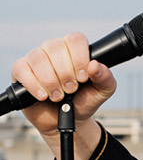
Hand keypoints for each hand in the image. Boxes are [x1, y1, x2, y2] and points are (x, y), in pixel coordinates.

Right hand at [10, 33, 114, 159]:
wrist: (68, 119)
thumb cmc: (84, 100)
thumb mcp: (103, 91)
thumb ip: (105, 78)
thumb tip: (95, 65)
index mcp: (75, 49)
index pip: (75, 39)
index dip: (79, 58)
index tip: (83, 77)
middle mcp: (54, 49)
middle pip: (56, 47)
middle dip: (65, 73)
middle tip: (71, 89)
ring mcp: (36, 58)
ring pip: (39, 58)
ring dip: (50, 80)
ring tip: (58, 96)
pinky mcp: (20, 70)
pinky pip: (22, 69)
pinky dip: (33, 84)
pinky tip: (43, 95)